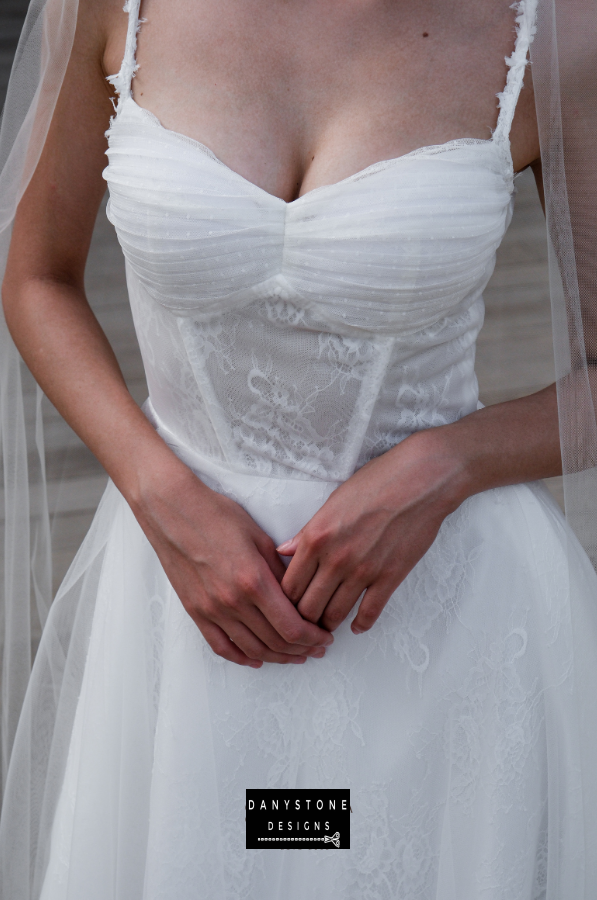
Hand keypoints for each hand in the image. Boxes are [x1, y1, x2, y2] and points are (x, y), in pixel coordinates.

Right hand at [131, 455, 333, 667]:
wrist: (172, 511)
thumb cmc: (217, 515)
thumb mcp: (259, 537)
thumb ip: (280, 571)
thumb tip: (300, 595)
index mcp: (254, 581)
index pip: (291, 626)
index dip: (312, 637)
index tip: (325, 637)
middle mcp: (232, 602)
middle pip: (275, 642)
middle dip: (302, 649)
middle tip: (316, 648)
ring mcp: (211, 610)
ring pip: (251, 649)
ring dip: (277, 657)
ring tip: (295, 656)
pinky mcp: (195, 612)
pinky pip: (221, 646)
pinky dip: (241, 658)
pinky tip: (257, 660)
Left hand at [277, 429, 466, 633]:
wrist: (420, 481)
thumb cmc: (376, 482)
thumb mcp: (332, 502)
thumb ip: (306, 532)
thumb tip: (283, 551)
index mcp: (316, 538)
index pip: (288, 586)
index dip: (283, 602)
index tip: (286, 606)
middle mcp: (335, 558)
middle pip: (307, 607)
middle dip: (302, 619)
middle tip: (303, 622)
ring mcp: (363, 571)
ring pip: (335, 614)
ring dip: (328, 625)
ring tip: (326, 627)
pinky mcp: (389, 577)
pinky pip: (369, 612)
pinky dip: (361, 624)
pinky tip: (357, 626)